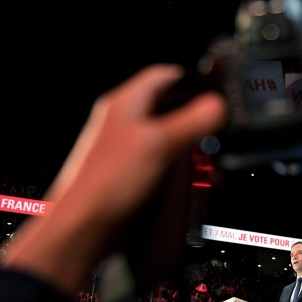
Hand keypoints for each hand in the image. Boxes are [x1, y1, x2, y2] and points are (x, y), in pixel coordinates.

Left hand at [2, 64, 226, 294]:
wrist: (84, 225)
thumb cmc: (106, 182)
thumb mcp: (157, 144)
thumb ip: (190, 122)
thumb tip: (216, 105)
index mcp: (126, 104)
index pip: (162, 76)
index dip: (190, 78)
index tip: (213, 87)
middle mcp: (124, 123)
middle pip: (168, 108)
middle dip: (195, 119)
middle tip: (215, 129)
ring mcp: (127, 149)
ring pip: (167, 138)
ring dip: (189, 147)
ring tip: (206, 159)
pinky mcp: (131, 174)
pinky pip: (162, 163)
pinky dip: (179, 169)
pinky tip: (190, 181)